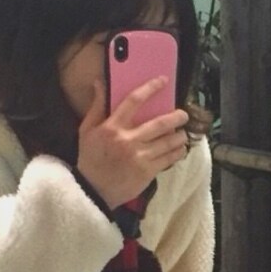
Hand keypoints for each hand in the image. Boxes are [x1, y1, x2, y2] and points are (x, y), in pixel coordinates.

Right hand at [76, 78, 189, 210]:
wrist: (92, 191)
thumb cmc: (89, 159)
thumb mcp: (86, 131)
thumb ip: (96, 106)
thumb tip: (99, 83)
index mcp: (112, 128)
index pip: (134, 101)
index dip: (150, 88)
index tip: (163, 81)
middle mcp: (128, 140)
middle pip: (160, 123)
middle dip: (177, 117)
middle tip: (183, 115)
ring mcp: (140, 157)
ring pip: (169, 141)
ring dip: (180, 136)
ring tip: (183, 134)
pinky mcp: (147, 172)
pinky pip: (169, 159)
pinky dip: (178, 152)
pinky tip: (180, 149)